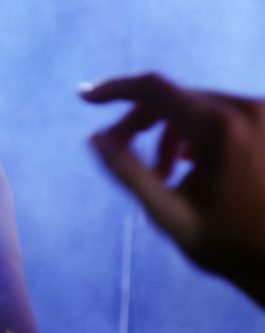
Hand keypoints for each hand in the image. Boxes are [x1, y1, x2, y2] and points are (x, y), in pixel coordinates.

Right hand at [82, 72, 264, 306]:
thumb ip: (128, 173)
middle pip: (173, 96)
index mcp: (218, 128)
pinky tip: (191, 163)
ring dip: (168, 130)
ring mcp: (262, 112)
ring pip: (195, 104)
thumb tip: (95, 138)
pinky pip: (220, 111)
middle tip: (119, 152)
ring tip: (162, 173)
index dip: (114, 88)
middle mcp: (245, 109)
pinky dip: (196, 130)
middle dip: (139, 121)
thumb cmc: (230, 244)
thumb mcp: (169, 215)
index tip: (85, 96)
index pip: (153, 88)